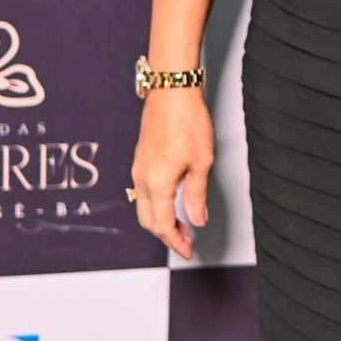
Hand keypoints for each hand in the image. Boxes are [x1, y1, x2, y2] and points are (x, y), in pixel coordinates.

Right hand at [130, 87, 215, 260]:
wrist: (171, 91)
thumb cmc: (187, 121)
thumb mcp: (201, 162)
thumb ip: (197, 195)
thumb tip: (197, 219)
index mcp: (157, 183)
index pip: (163, 225)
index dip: (176, 242)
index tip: (189, 250)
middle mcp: (142, 178)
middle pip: (148, 220)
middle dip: (166, 235)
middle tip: (186, 241)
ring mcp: (139, 168)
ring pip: (144, 206)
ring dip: (160, 220)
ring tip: (182, 224)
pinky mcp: (141, 159)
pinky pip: (143, 191)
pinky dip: (156, 204)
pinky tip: (171, 201)